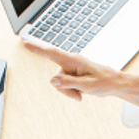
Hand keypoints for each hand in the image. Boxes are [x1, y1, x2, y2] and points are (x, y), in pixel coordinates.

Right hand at [22, 37, 138, 105]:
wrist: (114, 83)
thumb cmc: (104, 82)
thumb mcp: (87, 86)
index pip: (52, 53)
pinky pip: (64, 85)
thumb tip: (52, 80)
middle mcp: (70, 62)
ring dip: (69, 92)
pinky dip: (71, 92)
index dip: (37, 48)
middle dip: (64, 89)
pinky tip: (81, 93)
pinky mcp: (71, 74)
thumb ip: (68, 83)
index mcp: (74, 60)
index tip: (24, 42)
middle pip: (56, 77)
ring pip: (60, 84)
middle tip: (78, 95)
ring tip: (83, 93)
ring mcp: (70, 69)